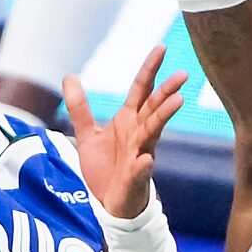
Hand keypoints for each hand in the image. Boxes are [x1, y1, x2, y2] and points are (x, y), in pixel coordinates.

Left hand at [63, 48, 186, 219]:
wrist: (109, 203)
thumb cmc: (105, 168)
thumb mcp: (88, 134)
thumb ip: (80, 107)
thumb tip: (69, 76)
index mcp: (128, 120)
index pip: (141, 89)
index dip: (150, 69)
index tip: (161, 47)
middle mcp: (138, 134)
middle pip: (154, 107)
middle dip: (167, 91)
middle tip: (182, 74)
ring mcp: (140, 154)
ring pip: (153, 132)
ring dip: (164, 117)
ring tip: (176, 102)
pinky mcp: (135, 177)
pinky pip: (141, 169)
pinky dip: (143, 164)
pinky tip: (146, 159)